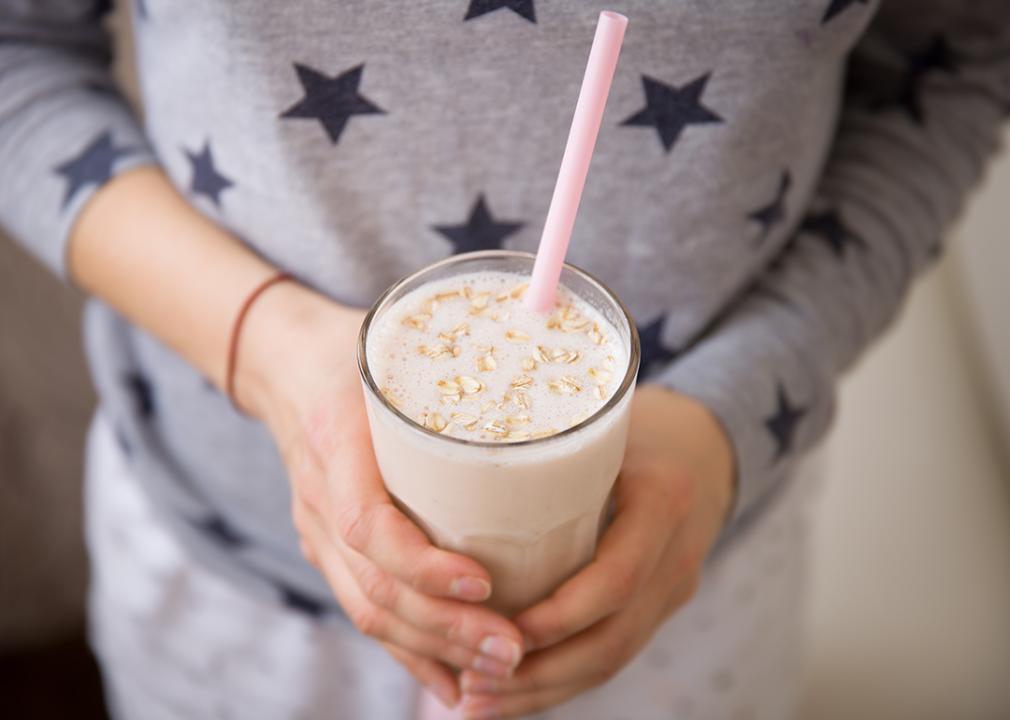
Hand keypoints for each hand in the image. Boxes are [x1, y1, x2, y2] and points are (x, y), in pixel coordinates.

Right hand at [235, 282, 524, 707]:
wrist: (287, 364)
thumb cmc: (358, 349)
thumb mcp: (397, 340)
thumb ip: (457, 354)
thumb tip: (545, 348)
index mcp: (337, 440)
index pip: (366, 524)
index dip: (423, 563)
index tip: (485, 580)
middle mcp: (319, 497)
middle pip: (374, 587)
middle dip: (446, 628)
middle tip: (514, 649)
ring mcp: (318, 533)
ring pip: (369, 611)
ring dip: (435, 648)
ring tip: (499, 670)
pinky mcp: (329, 551)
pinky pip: (365, 611)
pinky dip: (409, 651)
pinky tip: (451, 681)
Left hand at [456, 385, 734, 717]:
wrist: (700, 442)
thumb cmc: (629, 422)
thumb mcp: (596, 425)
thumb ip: (545, 451)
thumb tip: (444, 467)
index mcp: (662, 501)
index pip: (617, 579)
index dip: (558, 616)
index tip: (501, 629)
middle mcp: (676, 555)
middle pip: (613, 640)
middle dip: (540, 674)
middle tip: (473, 688)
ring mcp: (672, 588)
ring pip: (612, 660)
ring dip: (543, 690)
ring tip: (479, 703)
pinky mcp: (658, 607)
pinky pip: (612, 653)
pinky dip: (561, 678)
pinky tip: (513, 692)